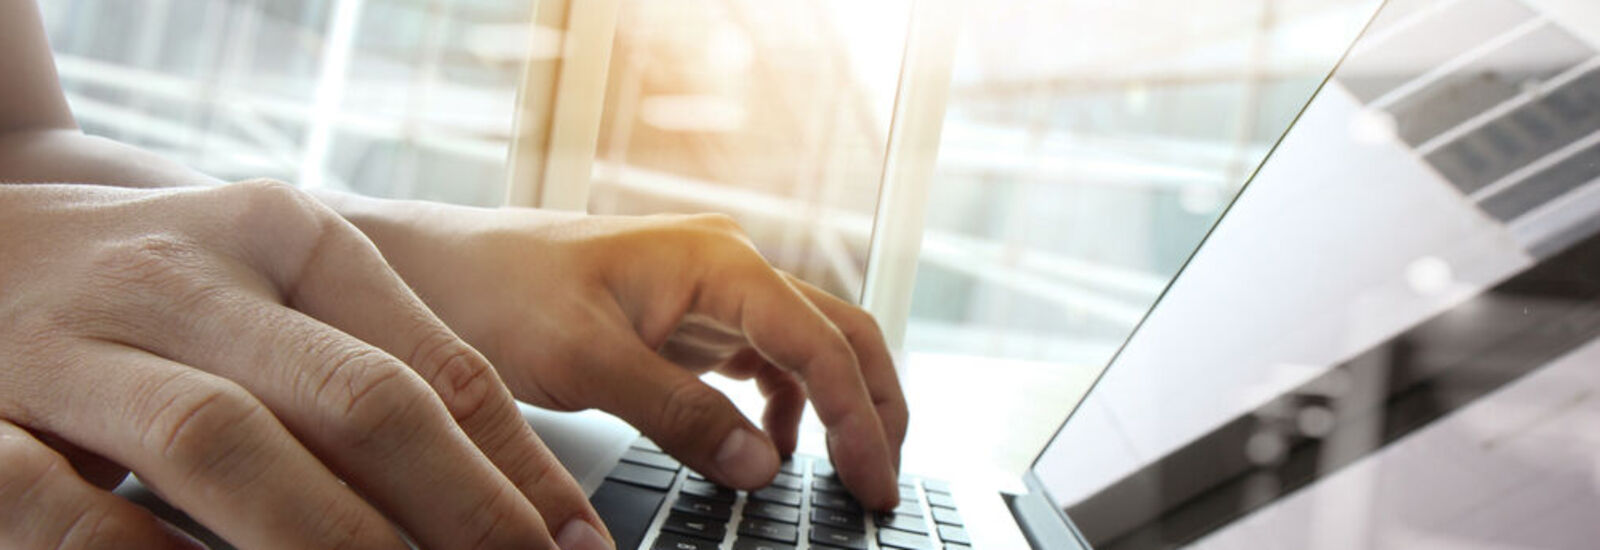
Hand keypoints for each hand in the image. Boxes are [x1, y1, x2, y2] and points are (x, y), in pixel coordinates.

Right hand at [0, 182, 609, 548]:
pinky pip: (68, 502)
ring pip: (225, 442)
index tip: (575, 545)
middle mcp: (192, 276)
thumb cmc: (148, 291)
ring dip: (329, 541)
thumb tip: (507, 495)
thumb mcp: (267, 293)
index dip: (519, 470)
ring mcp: (76, 340)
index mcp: (286, 236)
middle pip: (357, 399)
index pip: (436, 363)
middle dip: (457, 512)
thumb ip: (368, 370)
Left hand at [346, 204, 908, 509]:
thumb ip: (678, 413)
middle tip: (882, 481)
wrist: (433, 268)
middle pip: (839, 333)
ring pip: (809, 346)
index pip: (821, 343)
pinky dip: (786, 406)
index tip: (873, 482)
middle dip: (875, 406)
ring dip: (839, 406)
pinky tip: (772, 449)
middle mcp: (727, 265)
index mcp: (717, 260)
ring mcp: (710, 290)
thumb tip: (761, 466)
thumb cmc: (494, 291)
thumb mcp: (583, 361)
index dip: (861, 418)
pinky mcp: (687, 317)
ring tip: (848, 472)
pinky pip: (764, 359)